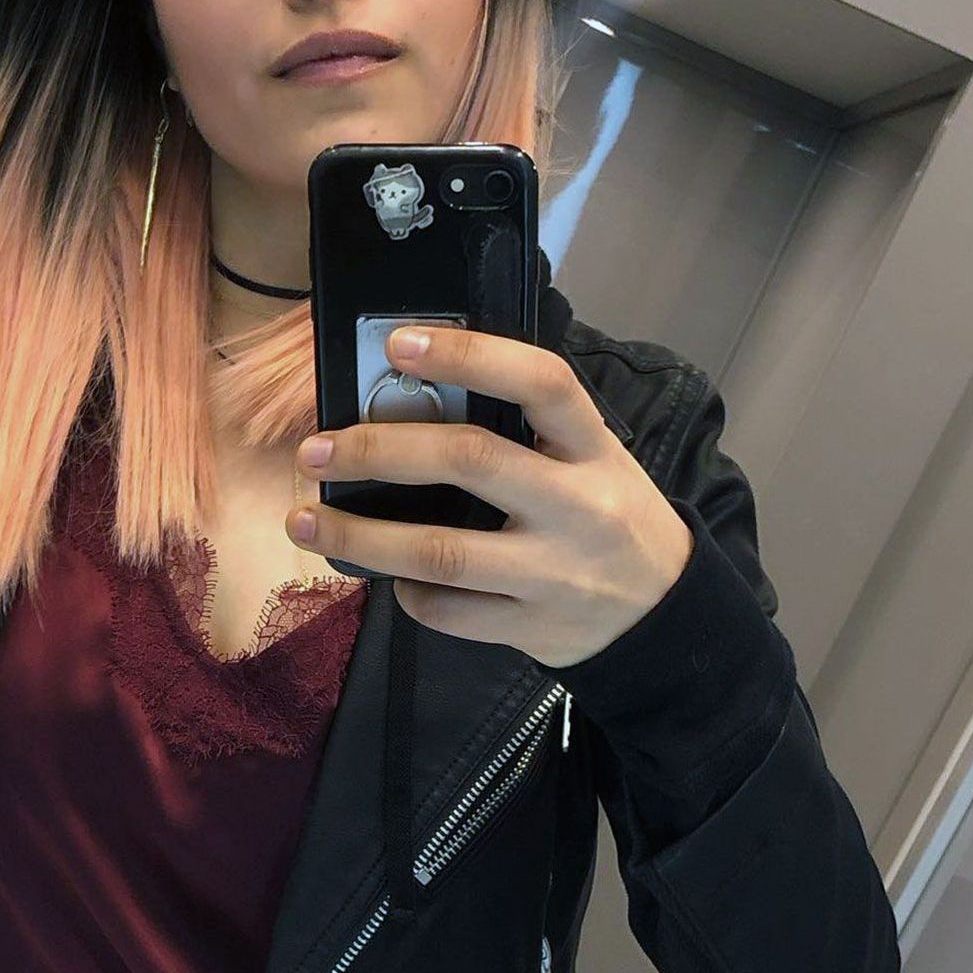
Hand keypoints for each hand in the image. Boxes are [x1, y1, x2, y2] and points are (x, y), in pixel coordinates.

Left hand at [286, 323, 694, 665]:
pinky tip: (389, 578)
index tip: (399, 343)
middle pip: (469, 461)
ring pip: (440, 552)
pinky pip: (449, 611)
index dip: (470, 355)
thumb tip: (409, 397)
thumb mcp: (591, 461)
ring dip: (359, 535)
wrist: (667, 615)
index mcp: (593, 448)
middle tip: (317, 448)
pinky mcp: (532, 628)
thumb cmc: (607, 516)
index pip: (540, 382)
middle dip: (379, 450)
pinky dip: (407, 593)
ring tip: (305, 520)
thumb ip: (524, 432)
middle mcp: (577, 505)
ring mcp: (555, 572)